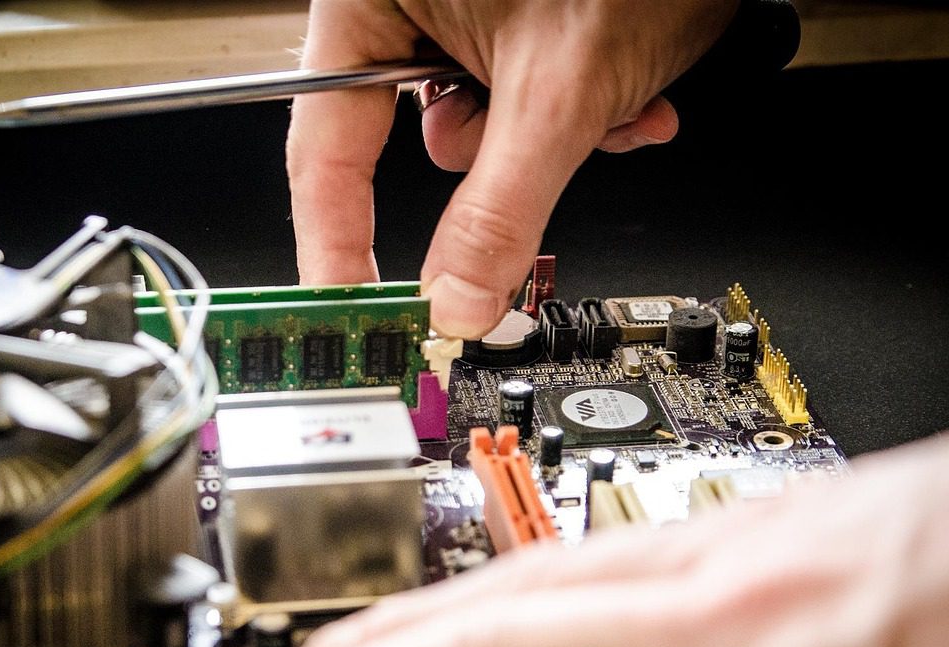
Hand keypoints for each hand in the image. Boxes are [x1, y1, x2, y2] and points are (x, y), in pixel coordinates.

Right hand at [289, 0, 739, 337]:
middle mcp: (404, 5)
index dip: (336, 247)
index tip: (352, 313)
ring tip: (613, 95)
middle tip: (552, 143)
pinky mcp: (509, 24)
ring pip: (488, 131)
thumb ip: (499, 209)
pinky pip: (522, 103)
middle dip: (510, 162)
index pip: (326, 153)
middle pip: (425, 145)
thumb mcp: (556, 90)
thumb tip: (457, 298)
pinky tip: (622, 88)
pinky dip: (575, 110)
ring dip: (560, 134)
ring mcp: (459, 14)